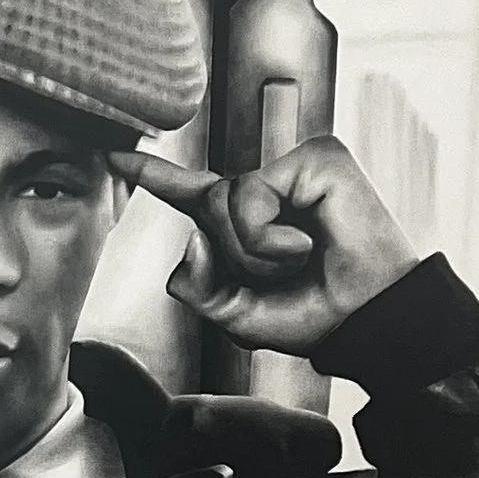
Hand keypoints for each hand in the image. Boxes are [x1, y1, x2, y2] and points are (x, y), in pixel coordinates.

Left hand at [113, 135, 422, 356]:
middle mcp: (269, 187)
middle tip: (282, 273)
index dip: (154, 174)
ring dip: (251, 251)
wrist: (364, 322)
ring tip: (297, 259)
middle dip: (231, 256)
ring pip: (222, 200)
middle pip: (204, 205)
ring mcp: (293, 167)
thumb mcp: (235, 315)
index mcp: (248, 220)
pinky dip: (267, 238)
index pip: (192, 192)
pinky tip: (306, 245)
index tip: (113, 154)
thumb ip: (198, 285)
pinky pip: (252, 196)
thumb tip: (191, 238)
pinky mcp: (317, 156)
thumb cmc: (312, 316)